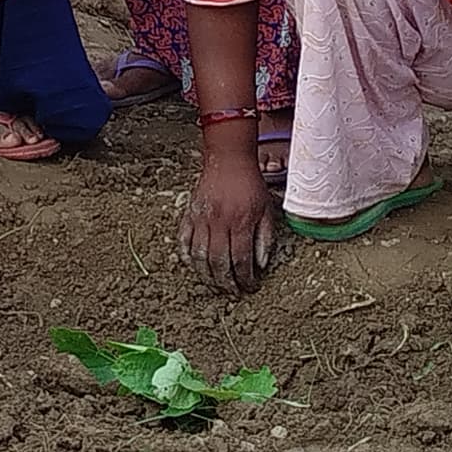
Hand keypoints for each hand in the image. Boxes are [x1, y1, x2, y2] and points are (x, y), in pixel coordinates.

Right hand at [180, 147, 280, 294]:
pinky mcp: (189, 214)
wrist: (228, 160)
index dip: (246, 278)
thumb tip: (260, 265)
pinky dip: (187, 256)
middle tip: (232, 292)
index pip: (241, 260)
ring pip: (200, 256)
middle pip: (219, 262)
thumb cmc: (250, 184)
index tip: (250, 287)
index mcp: (240, 222)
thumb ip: (265, 238)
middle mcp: (219, 223)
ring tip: (215, 284)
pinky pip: (184, 241)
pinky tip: (195, 265)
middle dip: (226, 282)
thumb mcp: (267, 210)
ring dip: (207, 275)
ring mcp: (201, 219)